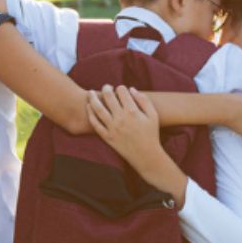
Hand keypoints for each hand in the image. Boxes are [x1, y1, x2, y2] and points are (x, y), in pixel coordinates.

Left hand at [87, 84, 187, 207]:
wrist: (146, 156)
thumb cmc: (151, 134)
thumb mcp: (153, 115)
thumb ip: (144, 100)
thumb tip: (131, 89)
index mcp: (133, 112)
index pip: (122, 92)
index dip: (120, 88)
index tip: (120, 89)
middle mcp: (121, 118)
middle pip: (108, 97)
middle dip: (106, 89)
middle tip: (106, 87)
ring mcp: (113, 128)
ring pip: (98, 109)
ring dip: (92, 99)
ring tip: (90, 93)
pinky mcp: (107, 137)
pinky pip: (95, 124)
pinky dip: (90, 114)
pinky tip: (88, 107)